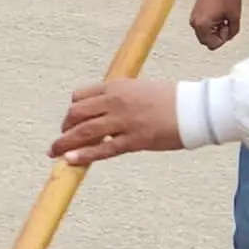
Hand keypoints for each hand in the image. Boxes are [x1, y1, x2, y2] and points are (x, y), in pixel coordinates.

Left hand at [52, 78, 182, 165]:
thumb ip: (120, 98)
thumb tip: (105, 111)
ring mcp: (123, 121)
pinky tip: (70, 161)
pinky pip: (102, 150)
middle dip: (65, 128)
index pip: (80, 96)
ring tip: (54, 152)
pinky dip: (83, 155)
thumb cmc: (171, 99)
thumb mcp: (140, 89)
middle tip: (60, 139)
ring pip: (84, 132)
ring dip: (64, 143)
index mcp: (116, 87)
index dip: (71, 110)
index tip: (70, 120)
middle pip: (77, 114)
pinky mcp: (133, 140)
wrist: (194, 108)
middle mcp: (115, 102)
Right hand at [189, 0, 243, 50]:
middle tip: (225, 23)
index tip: (227, 26)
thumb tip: (228, 37)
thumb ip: (233, 32)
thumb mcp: (235, 16)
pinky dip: (210, 25)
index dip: (223, 38)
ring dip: (214, 30)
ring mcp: (193, 18)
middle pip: (206, 41)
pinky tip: (217, 15)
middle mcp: (195, 24)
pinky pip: (202, 26)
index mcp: (202, 25)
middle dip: (217, 36)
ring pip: (204, 34)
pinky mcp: (195, 13)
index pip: (212, 44)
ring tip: (222, 18)